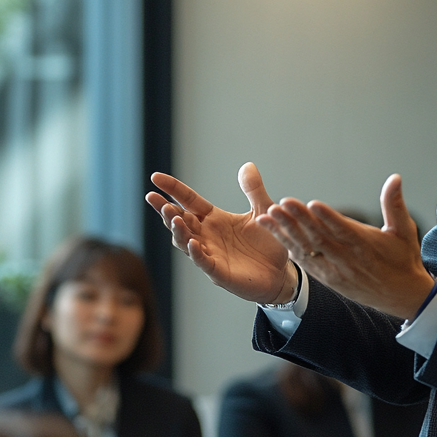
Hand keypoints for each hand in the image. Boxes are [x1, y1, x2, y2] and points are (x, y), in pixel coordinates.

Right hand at [146, 163, 294, 304]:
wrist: (281, 271)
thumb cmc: (268, 242)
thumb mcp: (263, 211)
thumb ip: (254, 190)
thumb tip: (248, 165)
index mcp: (213, 218)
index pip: (188, 200)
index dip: (172, 189)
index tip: (155, 177)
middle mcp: (207, 235)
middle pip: (180, 220)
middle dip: (166, 210)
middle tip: (154, 198)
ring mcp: (210, 253)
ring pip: (185, 241)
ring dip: (178, 230)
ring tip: (173, 217)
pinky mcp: (218, 272)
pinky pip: (203, 261)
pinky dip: (196, 253)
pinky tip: (193, 243)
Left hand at [257, 173, 435, 319]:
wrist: (402, 297)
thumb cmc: (404, 260)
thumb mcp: (404, 232)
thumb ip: (395, 205)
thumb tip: (395, 178)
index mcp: (366, 246)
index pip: (344, 230)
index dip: (328, 217)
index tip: (312, 203)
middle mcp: (348, 260)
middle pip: (320, 239)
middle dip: (298, 221)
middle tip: (281, 203)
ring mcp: (335, 271)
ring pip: (307, 251)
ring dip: (286, 233)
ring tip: (268, 216)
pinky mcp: (327, 279)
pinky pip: (305, 262)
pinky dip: (290, 248)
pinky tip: (275, 233)